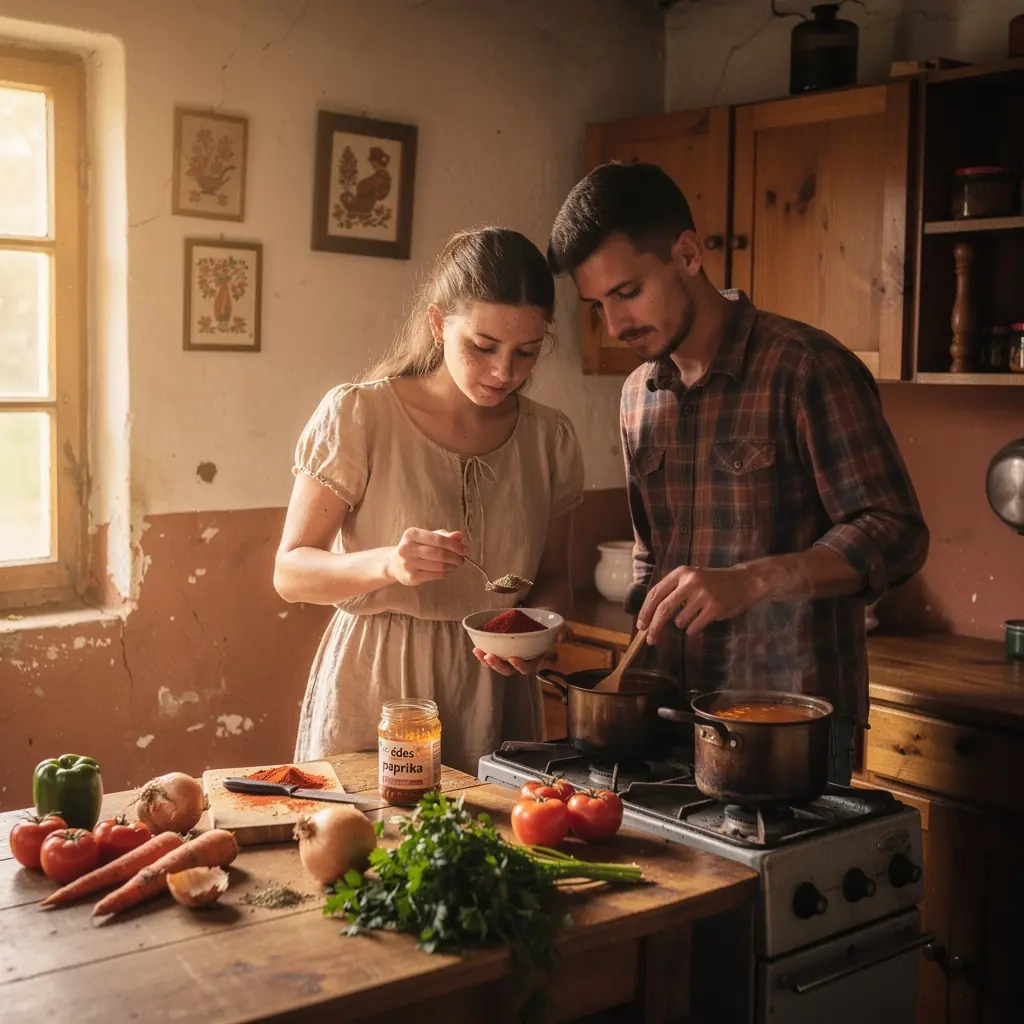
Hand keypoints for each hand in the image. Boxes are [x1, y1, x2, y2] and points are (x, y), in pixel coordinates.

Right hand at [386, 528, 465, 586]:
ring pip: (438, 566)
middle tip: (462, 559)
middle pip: (439, 554)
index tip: (465, 550)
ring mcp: (408, 564)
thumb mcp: (427, 537)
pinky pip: (435, 575)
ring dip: (452, 566)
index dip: (454, 545)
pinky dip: (446, 573)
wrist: (395, 564)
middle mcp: (407, 548)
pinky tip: (448, 570)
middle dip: (455, 557)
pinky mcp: (412, 577)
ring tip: (456, 564)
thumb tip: (458, 536)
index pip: (438, 539)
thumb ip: (444, 536)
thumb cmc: (415, 547)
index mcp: (411, 534)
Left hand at [472, 625, 572, 677]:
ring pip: (497, 663)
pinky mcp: (501, 646)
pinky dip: (483, 652)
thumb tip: (562, 636)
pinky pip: (491, 653)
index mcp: (534, 657)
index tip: (512, 658)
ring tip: (478, 652)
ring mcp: (509, 653)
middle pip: (508, 669)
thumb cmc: (548, 620)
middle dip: (497, 665)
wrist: (539, 613)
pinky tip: (476, 646)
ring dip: (486, 661)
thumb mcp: (557, 624)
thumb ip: (562, 630)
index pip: (527, 667)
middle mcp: (521, 658)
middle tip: (489, 656)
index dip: (520, 666)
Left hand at [638, 565, 758, 641]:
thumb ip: (672, 591)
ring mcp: (703, 595)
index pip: (655, 593)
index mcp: (681, 573)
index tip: (641, 625)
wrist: (742, 581)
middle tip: (650, 639)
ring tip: (695, 614)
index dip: (645, 611)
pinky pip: (694, 628)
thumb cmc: (712, 582)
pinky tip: (702, 620)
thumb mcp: (690, 578)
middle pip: (663, 609)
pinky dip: (694, 630)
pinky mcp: (714, 608)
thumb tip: (649, 615)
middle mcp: (690, 582)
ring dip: (683, 624)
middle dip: (654, 627)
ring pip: (680, 621)